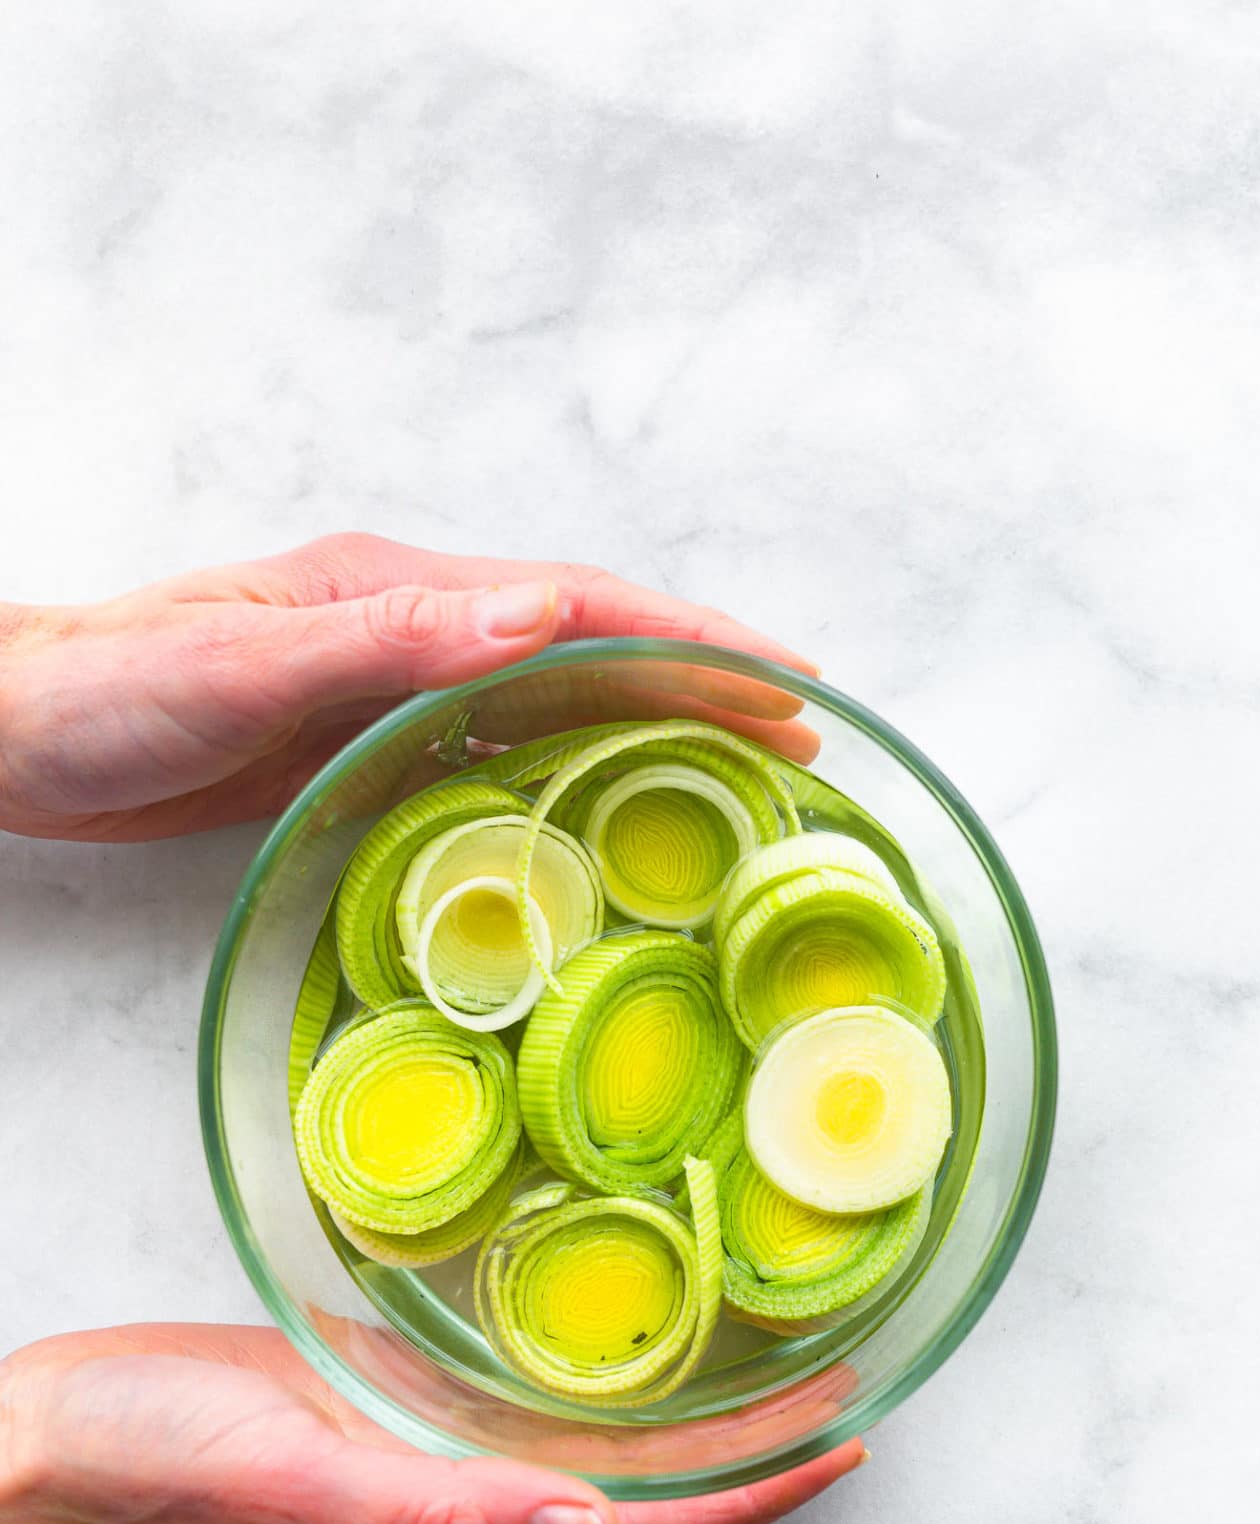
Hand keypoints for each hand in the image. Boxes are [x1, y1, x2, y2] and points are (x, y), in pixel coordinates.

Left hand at [0, 533, 816, 840]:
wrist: (14, 732)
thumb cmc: (109, 690)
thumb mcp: (245, 659)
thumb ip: (390, 641)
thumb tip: (540, 615)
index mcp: (403, 594)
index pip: (588, 605)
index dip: (699, 639)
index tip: (793, 682)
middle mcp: (416, 632)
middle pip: (596, 652)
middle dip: (710, 686)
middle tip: (810, 745)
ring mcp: (396, 691)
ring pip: (560, 708)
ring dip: (660, 736)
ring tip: (748, 784)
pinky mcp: (368, 751)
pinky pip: (500, 763)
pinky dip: (575, 783)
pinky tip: (614, 823)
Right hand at [0, 1324, 863, 1523]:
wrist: (55, 1437)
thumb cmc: (160, 1461)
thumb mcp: (299, 1484)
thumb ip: (436, 1513)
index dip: (742, 1500)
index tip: (836, 1453)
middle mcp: (453, 1522)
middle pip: (631, 1501)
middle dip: (739, 1460)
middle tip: (835, 1398)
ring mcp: (421, 1470)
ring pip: (583, 1456)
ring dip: (678, 1424)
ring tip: (765, 1373)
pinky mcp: (387, 1417)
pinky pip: (518, 1415)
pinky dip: (589, 1389)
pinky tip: (617, 1347)